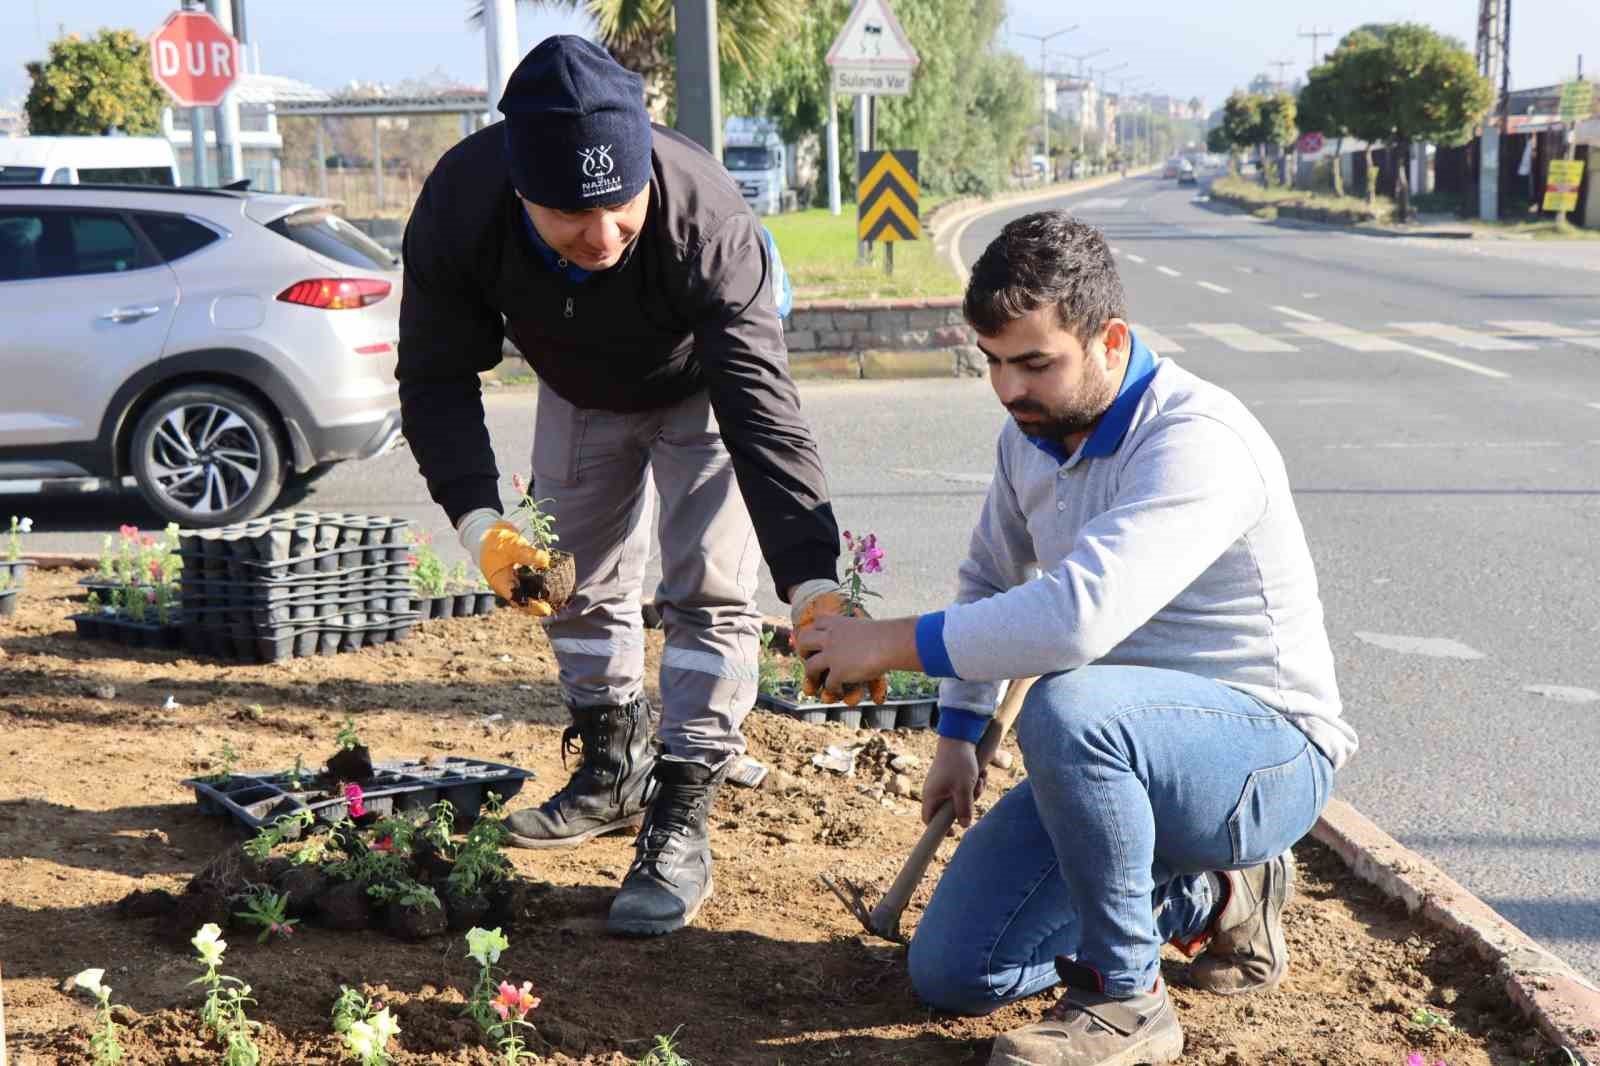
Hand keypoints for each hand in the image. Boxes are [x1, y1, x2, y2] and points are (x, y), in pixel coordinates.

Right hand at [476, 519, 552, 615]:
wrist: (488, 531)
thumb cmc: (494, 539)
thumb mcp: (511, 545)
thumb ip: (527, 554)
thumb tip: (545, 561)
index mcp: (500, 582)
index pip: (516, 599)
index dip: (531, 606)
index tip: (545, 610)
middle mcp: (507, 583)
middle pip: (524, 599)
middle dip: (539, 604)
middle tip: (556, 607)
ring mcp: (514, 578)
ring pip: (529, 591)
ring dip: (542, 594)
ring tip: (558, 597)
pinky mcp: (520, 572)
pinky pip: (533, 580)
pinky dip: (542, 581)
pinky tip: (554, 581)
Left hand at [792, 590, 890, 705]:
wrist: (890, 643)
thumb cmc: (886, 633)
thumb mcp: (866, 623)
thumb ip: (857, 621)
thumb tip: (858, 611)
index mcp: (838, 623)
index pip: (817, 622)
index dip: (815, 630)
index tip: (816, 637)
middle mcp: (830, 637)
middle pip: (804, 641)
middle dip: (803, 650)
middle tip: (807, 657)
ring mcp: (832, 655)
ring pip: (810, 666)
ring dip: (812, 676)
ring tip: (817, 680)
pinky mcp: (838, 671)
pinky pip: (829, 684)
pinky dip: (833, 689)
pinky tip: (839, 691)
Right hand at [922, 736, 981, 826]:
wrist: (959, 738)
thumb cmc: (959, 763)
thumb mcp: (964, 789)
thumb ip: (964, 809)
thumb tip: (964, 825)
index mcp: (931, 796)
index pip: (929, 820)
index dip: (939, 829)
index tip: (953, 833)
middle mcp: (934, 791)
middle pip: (950, 810)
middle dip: (967, 804)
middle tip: (975, 792)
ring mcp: (943, 783)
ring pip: (960, 798)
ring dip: (973, 791)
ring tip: (979, 778)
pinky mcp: (952, 776)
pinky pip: (963, 787)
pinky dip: (973, 783)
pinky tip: (980, 773)